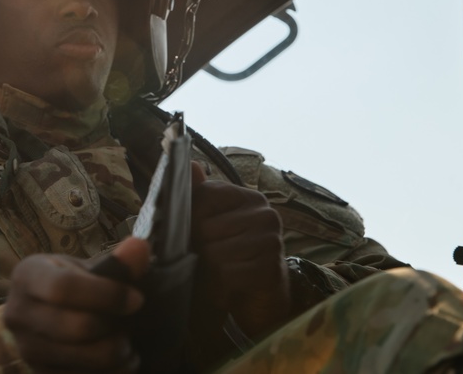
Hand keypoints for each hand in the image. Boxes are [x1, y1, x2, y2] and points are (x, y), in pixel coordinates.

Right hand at [4, 237, 149, 372]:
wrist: (41, 313)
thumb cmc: (70, 284)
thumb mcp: (86, 266)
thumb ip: (116, 261)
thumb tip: (140, 247)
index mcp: (27, 276)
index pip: (63, 288)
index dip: (106, 295)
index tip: (136, 299)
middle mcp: (18, 314)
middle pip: (75, 327)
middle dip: (114, 328)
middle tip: (133, 324)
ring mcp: (26, 349)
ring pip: (81, 360)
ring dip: (115, 355)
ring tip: (128, 345)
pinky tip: (119, 363)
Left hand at [190, 162, 290, 339]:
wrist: (258, 299)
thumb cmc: (228, 258)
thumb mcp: (209, 225)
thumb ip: (198, 196)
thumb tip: (191, 164)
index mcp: (247, 196)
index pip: (203, 196)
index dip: (190, 219)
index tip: (196, 234)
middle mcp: (265, 212)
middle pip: (205, 227)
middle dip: (198, 249)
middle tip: (206, 260)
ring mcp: (272, 239)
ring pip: (214, 252)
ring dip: (208, 270)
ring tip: (217, 274)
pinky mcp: (272, 267)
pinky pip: (227, 273)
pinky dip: (219, 285)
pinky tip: (228, 286)